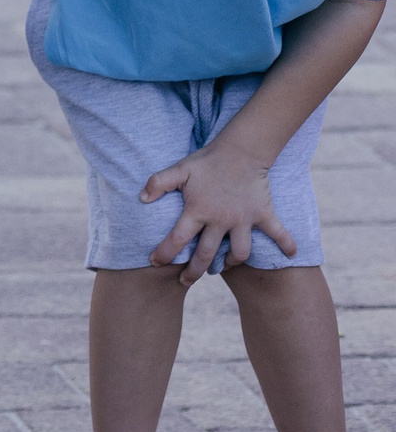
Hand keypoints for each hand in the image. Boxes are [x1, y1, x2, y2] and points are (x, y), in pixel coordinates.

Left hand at [142, 140, 291, 284]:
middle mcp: (221, 220)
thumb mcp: (179, 170)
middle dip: (193, 271)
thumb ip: (158, 183)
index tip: (154, 263)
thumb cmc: (208, 161)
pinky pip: (278, 233)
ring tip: (222, 268)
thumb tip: (141, 198)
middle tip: (184, 282)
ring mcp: (244, 219)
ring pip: (239, 252)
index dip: (165, 253)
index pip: (178, 239)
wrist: (241, 150)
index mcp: (198, 211)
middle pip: (207, 254)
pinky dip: (286, 244)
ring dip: (231, 263)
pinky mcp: (263, 214)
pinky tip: (290, 254)